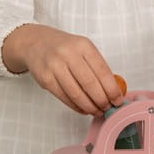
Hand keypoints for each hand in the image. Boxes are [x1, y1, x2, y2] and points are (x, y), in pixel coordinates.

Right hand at [2, 24, 122, 115]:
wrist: (36, 42)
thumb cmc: (64, 47)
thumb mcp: (83, 48)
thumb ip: (97, 66)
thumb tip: (113, 90)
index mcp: (83, 45)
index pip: (102, 71)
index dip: (112, 89)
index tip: (118, 99)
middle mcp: (68, 54)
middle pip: (90, 84)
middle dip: (102, 100)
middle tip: (108, 108)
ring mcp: (55, 66)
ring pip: (76, 94)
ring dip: (90, 107)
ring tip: (97, 111)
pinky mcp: (45, 78)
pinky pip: (64, 97)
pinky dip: (76, 107)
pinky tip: (84, 109)